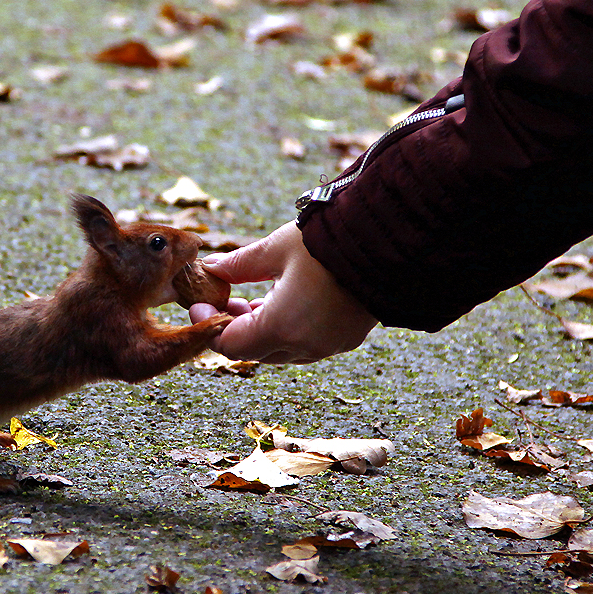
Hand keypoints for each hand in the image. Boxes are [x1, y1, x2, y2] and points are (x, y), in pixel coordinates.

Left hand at [188, 222, 377, 363]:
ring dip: (260, 330)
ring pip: (280, 350)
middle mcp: (305, 346)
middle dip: (234, 327)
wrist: (392, 243)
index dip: (209, 325)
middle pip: (254, 350)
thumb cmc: (331, 242)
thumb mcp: (277, 249)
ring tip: (252, 298)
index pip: (229, 346)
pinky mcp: (346, 339)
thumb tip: (212, 267)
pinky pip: (306, 345)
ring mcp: (329, 346)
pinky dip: (287, 330)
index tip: (200, 303)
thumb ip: (239, 264)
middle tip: (224, 298)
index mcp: (281, 328)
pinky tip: (283, 301)